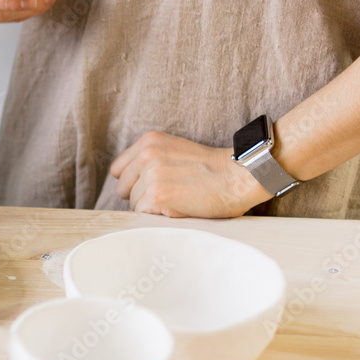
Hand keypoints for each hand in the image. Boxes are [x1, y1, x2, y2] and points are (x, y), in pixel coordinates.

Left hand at [110, 132, 273, 217]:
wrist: (240, 176)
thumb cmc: (212, 169)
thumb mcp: (175, 151)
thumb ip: (150, 160)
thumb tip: (125, 185)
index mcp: (149, 142)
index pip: (118, 170)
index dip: (134, 182)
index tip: (152, 186)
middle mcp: (147, 155)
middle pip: (123, 189)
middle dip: (141, 196)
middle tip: (170, 194)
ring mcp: (151, 176)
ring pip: (133, 205)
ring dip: (152, 208)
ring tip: (178, 200)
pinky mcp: (156, 196)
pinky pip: (143, 215)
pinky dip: (158, 217)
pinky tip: (178, 208)